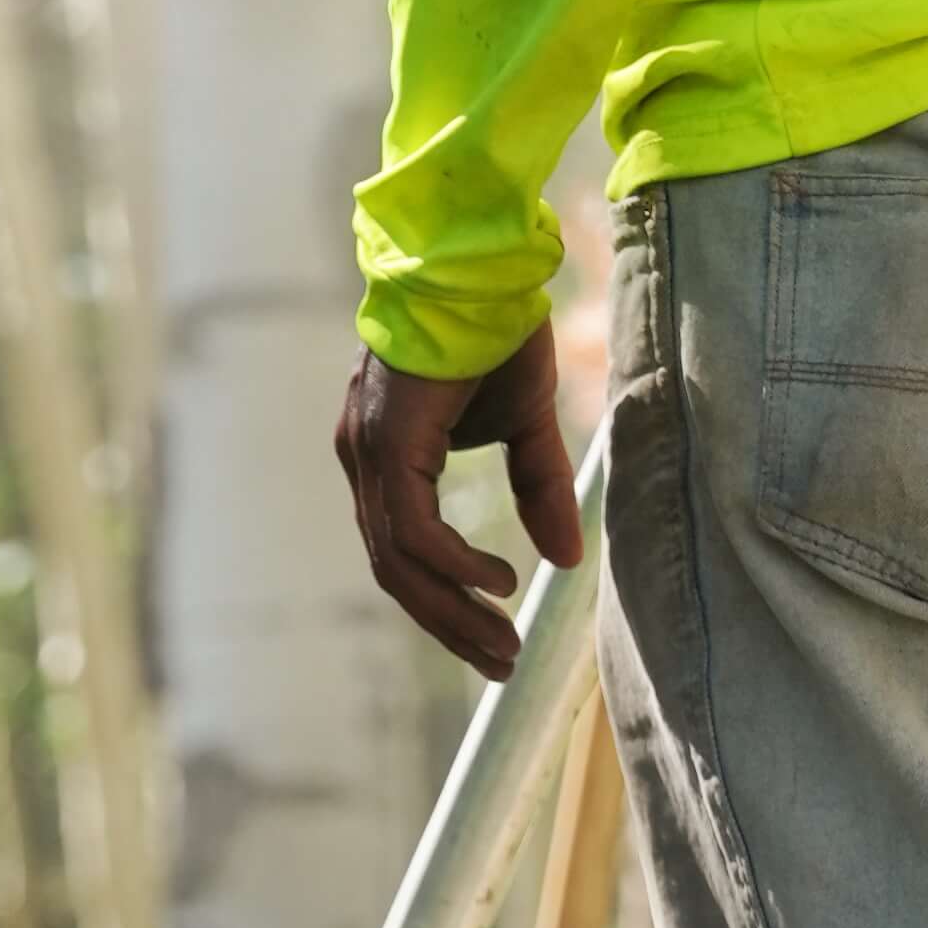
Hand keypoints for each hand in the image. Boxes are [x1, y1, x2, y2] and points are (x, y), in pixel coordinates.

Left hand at [334, 322, 579, 681]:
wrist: (482, 262)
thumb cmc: (497, 329)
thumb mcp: (525, 422)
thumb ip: (536, 488)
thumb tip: (563, 561)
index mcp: (386, 454)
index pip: (402, 549)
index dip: (445, 599)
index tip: (492, 637)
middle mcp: (364, 457)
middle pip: (394, 568)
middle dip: (448, 623)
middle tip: (498, 664)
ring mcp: (367, 451)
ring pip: (396, 559)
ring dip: (451, 609)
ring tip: (500, 643)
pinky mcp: (386, 443)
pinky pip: (411, 528)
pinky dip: (452, 564)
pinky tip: (497, 580)